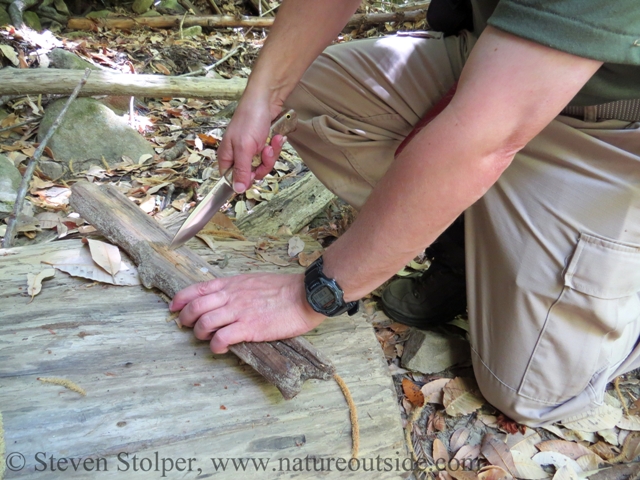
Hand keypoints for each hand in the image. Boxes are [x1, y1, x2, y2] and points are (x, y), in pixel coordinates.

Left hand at [169, 273, 325, 353]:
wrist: (304, 295)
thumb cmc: (283, 289)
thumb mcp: (254, 281)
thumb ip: (237, 289)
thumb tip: (225, 298)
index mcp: (232, 284)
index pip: (197, 289)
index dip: (180, 299)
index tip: (173, 308)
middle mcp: (231, 296)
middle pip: (195, 307)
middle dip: (184, 319)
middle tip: (185, 327)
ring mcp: (239, 311)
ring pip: (204, 323)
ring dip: (199, 333)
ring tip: (206, 338)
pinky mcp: (249, 327)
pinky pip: (221, 338)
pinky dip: (215, 346)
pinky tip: (221, 348)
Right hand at [218, 93, 286, 193]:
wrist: (266, 99)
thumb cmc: (250, 119)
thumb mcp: (244, 148)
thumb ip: (241, 170)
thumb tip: (237, 190)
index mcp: (227, 157)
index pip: (232, 180)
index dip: (245, 180)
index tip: (255, 173)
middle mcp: (237, 155)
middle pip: (252, 175)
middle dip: (264, 164)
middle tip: (266, 150)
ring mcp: (251, 150)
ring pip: (264, 165)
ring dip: (272, 153)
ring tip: (272, 141)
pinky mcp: (262, 145)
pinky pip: (271, 155)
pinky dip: (275, 146)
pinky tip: (276, 137)